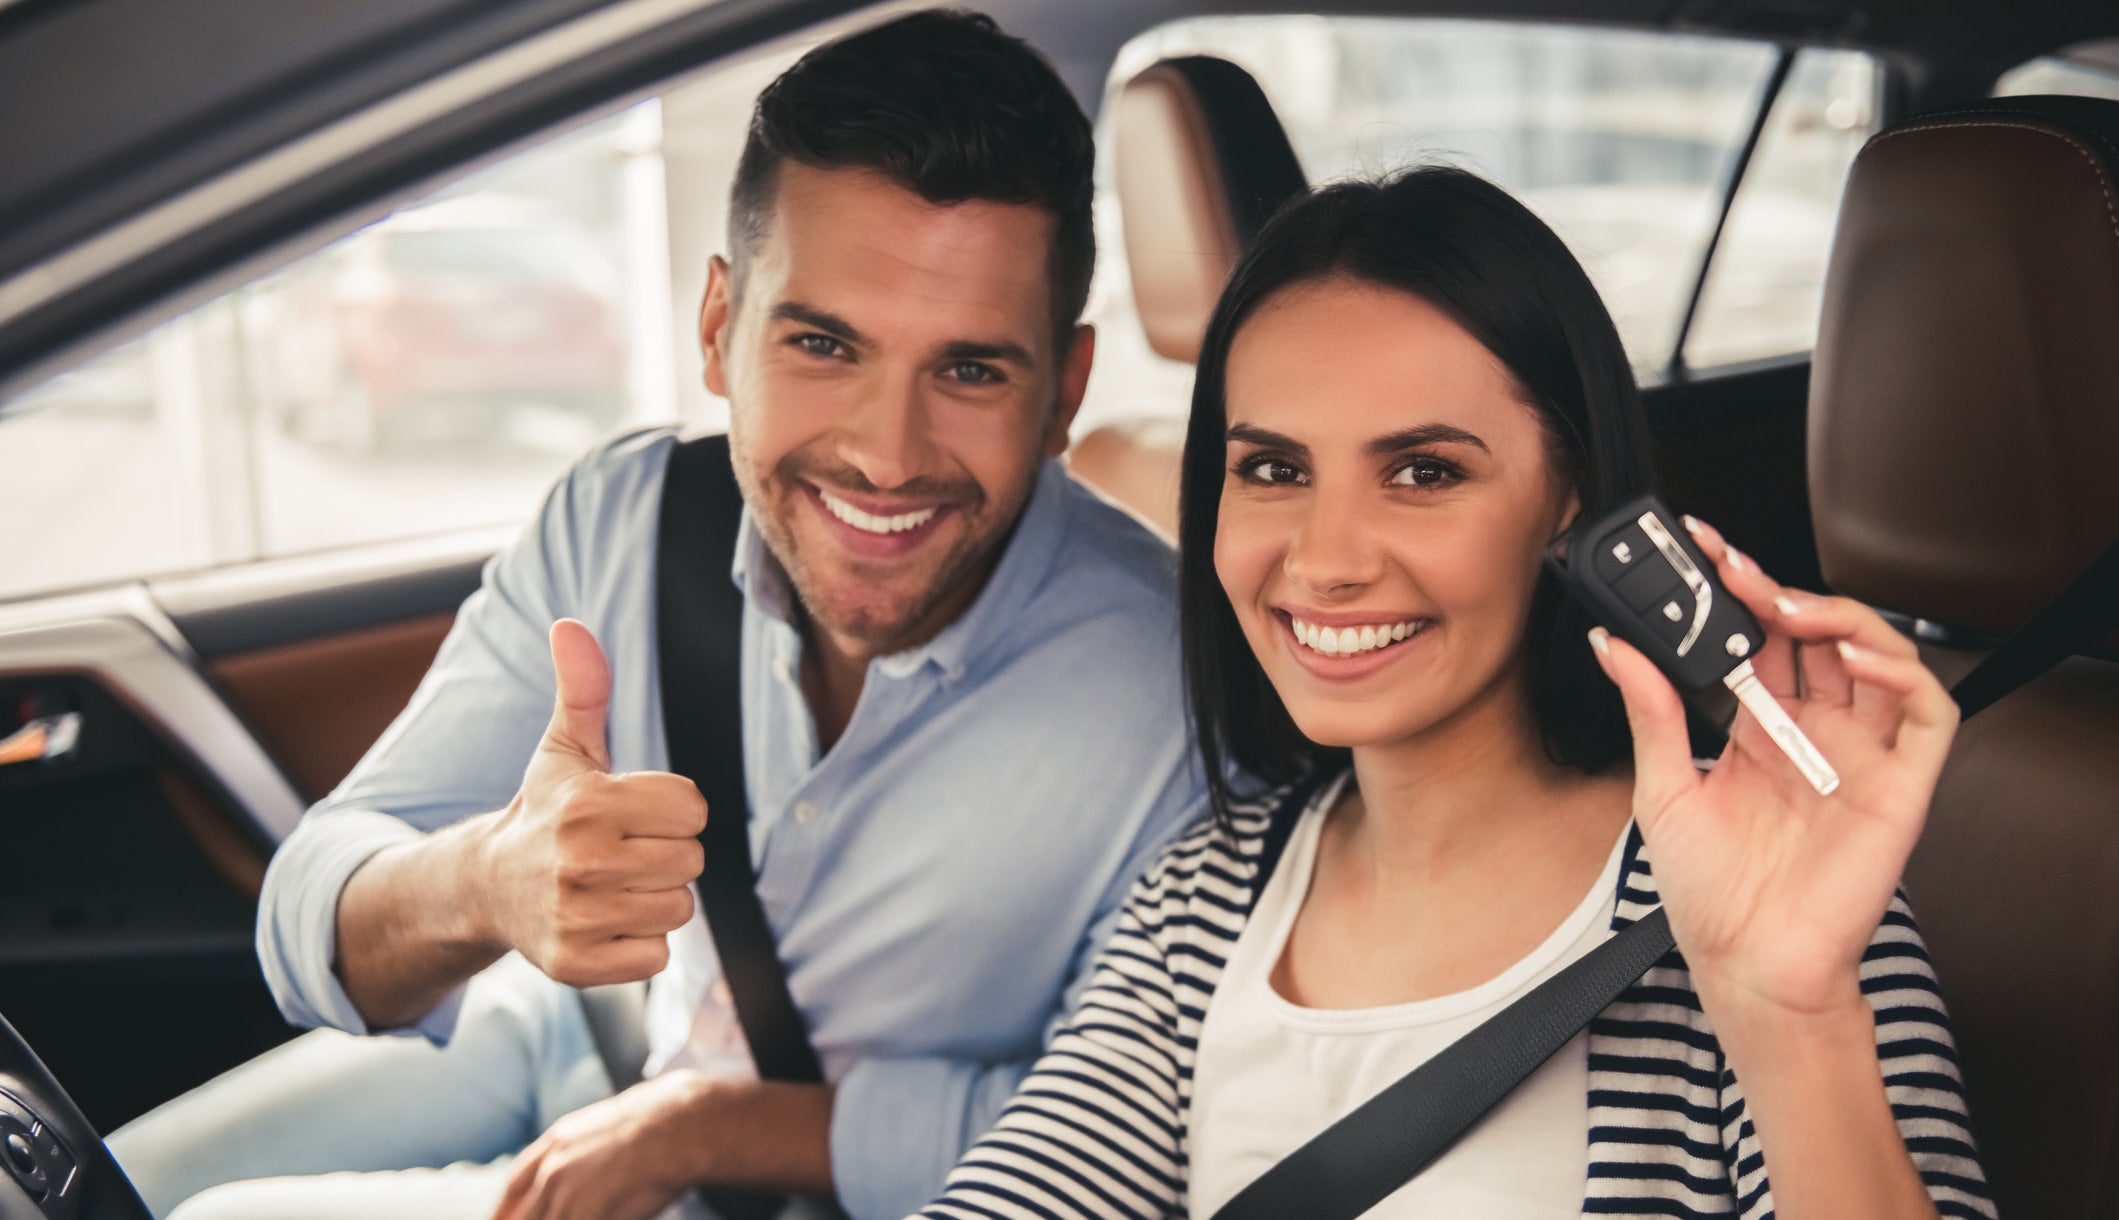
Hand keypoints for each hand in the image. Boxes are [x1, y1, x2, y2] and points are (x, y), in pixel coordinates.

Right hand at [471, 619, 707, 986]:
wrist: (487, 887)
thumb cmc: (545, 811)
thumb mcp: (564, 749)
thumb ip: (583, 690)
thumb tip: (572, 626)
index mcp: (589, 804)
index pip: (693, 809)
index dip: (671, 810)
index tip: (633, 814)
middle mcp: (581, 862)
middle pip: (691, 862)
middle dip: (665, 855)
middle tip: (621, 852)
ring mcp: (577, 918)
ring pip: (677, 909)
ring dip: (654, 899)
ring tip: (612, 885)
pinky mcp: (577, 966)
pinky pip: (656, 957)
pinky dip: (638, 945)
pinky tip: (603, 923)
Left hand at [493, 1072, 708, 1219]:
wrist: (679, 1123)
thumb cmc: (656, 1126)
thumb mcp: (605, 1129)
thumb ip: (582, 1153)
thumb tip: (584, 1179)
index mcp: (554, 1144)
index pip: (514, 1185)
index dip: (505, 1210)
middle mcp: (551, 1168)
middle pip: (523, 1215)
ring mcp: (563, 1192)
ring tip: (581, 1216)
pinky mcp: (582, 1212)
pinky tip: (600, 1219)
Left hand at [1588, 518, 1958, 1018]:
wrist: (1744, 968)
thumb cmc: (1708, 895)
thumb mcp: (1662, 788)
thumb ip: (1649, 711)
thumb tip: (1613, 642)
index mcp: (1758, 730)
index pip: (1761, 639)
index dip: (1741, 591)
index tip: (1702, 549)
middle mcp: (1813, 734)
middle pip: (1816, 636)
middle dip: (1778, 590)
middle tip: (1734, 568)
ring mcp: (1859, 755)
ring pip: (1878, 655)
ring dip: (1838, 617)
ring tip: (1787, 606)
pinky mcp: (1900, 786)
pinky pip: (1927, 711)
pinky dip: (1901, 672)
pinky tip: (1853, 657)